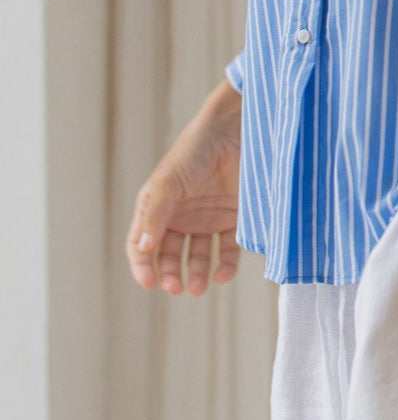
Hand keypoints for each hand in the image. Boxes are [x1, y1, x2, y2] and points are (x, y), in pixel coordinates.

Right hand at [125, 77, 242, 296]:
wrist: (233, 132)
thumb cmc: (193, 152)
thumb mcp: (167, 183)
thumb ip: (155, 214)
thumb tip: (144, 249)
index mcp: (157, 208)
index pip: (142, 245)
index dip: (142, 266)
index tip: (149, 283)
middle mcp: (181, 217)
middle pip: (169, 256)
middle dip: (170, 275)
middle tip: (175, 287)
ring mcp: (206, 219)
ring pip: (197, 257)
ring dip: (195, 275)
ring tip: (197, 287)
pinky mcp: (232, 218)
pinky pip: (226, 250)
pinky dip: (224, 266)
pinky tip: (221, 275)